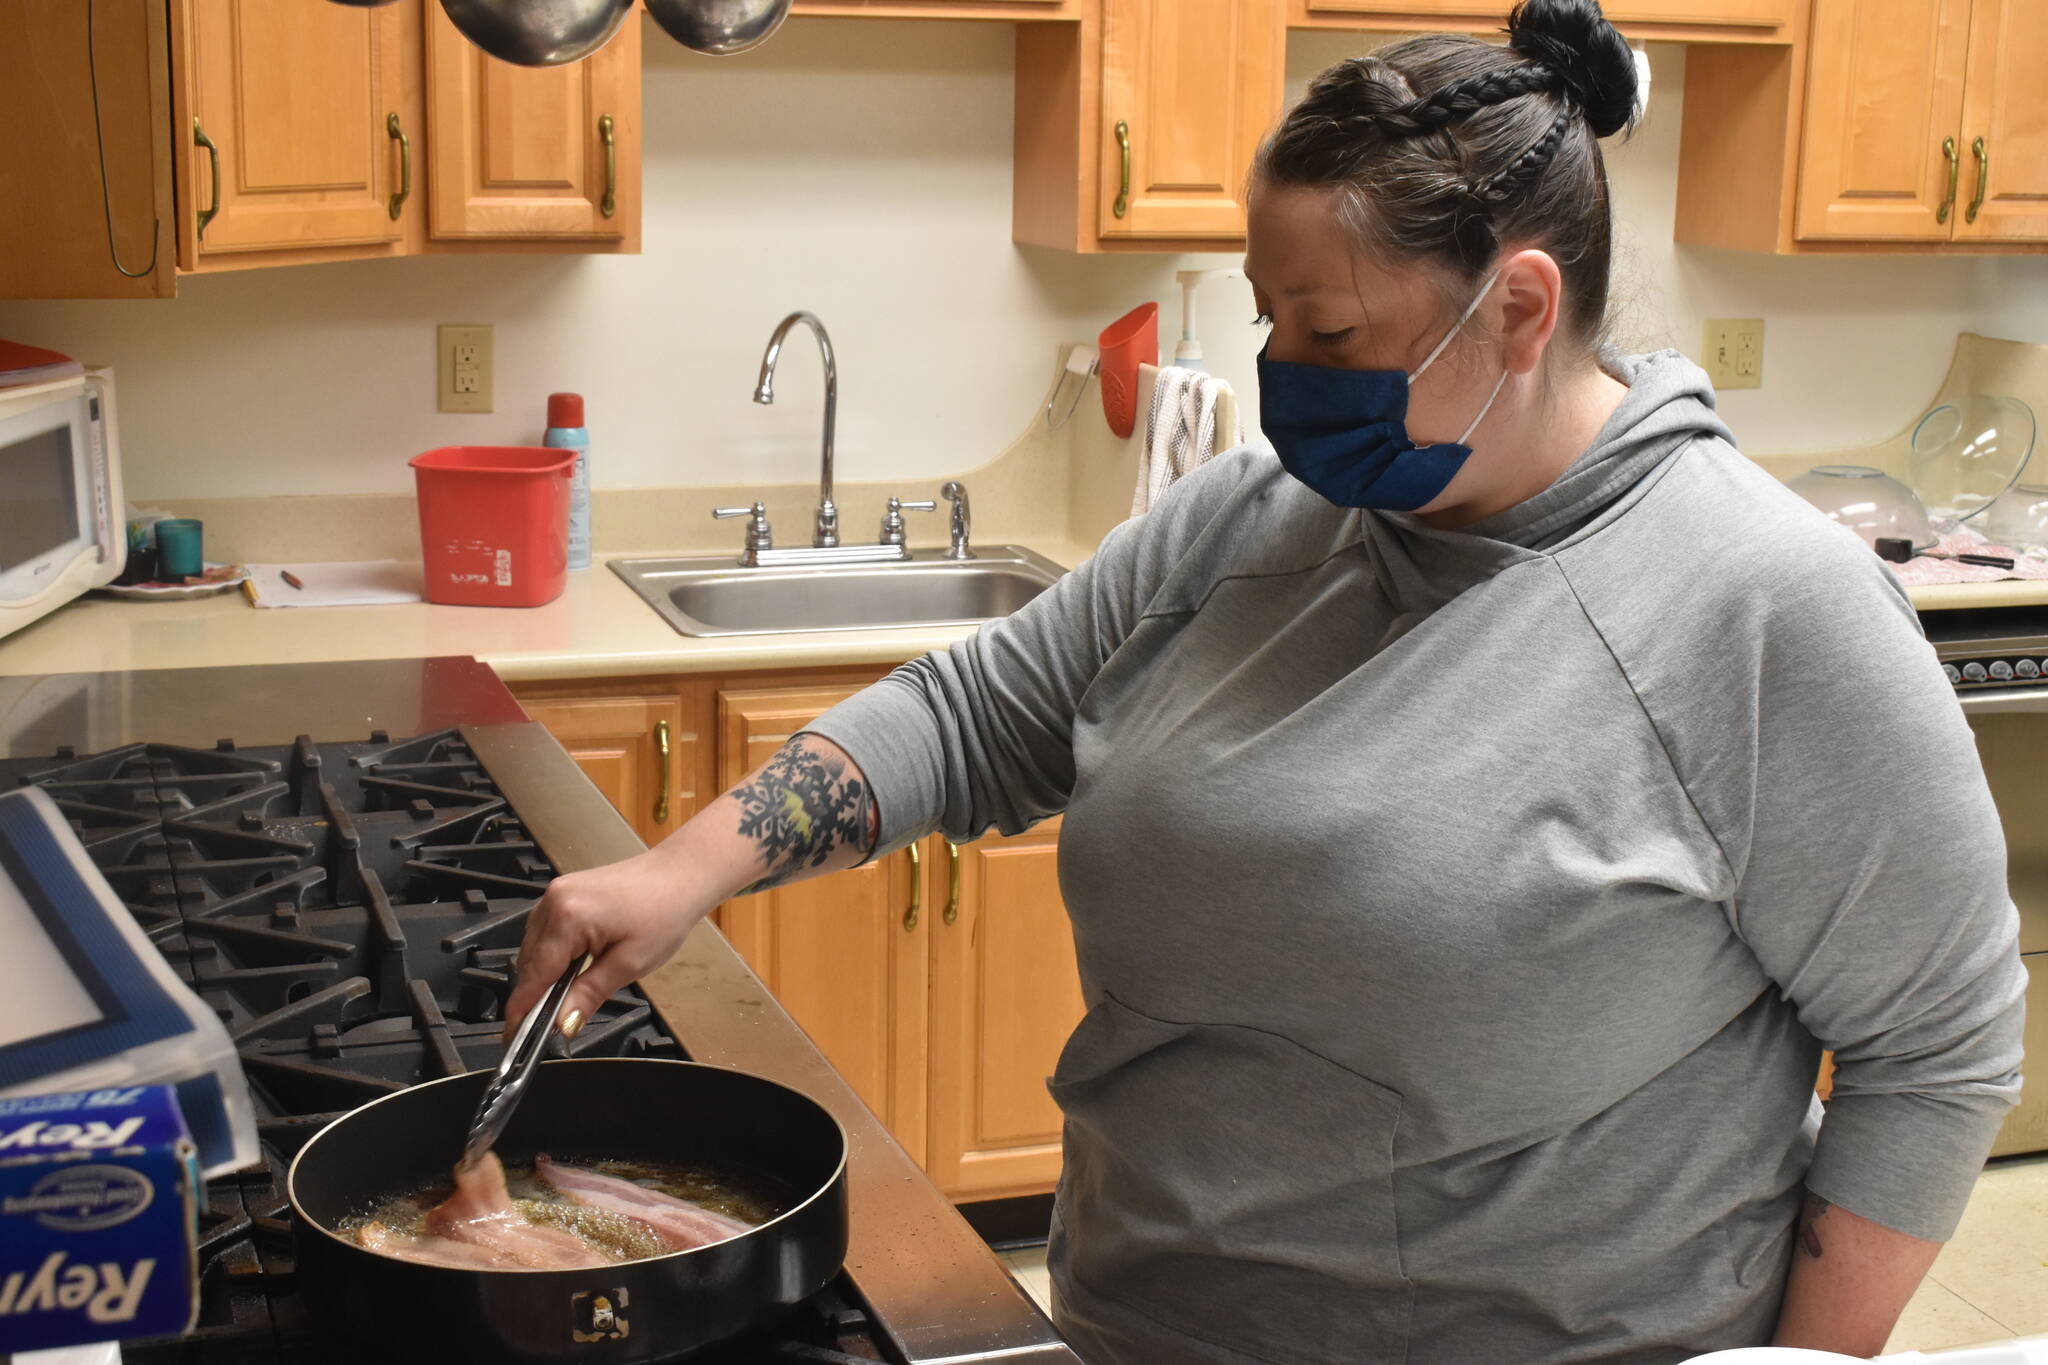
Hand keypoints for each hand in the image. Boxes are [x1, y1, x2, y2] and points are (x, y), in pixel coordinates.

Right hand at [502, 844, 717, 1042]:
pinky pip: (544, 932)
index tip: (515, 1036)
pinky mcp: (563, 893)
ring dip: (544, 974)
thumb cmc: (664, 912)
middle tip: (549, 1024)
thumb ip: (589, 995)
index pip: (534, 974)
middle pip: (529, 962)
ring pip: (533, 948)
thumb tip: (562, 1023)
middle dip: (536, 994)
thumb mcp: (630, 963)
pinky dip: (552, 954)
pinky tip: (572, 967)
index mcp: (568, 917)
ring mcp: (556, 893)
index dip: (523, 1009)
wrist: (680, 875)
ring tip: (567, 995)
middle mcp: (554, 900)